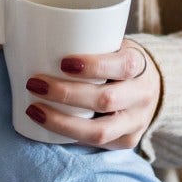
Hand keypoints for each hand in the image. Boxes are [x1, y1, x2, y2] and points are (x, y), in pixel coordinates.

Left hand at [23, 38, 160, 149]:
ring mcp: (137, 122)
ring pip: (99, 131)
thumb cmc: (118, 61)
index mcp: (140, 65)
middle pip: (106, 100)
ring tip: (34, 110)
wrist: (149, 86)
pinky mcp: (127, 141)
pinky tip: (48, 126)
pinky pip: (96, 144)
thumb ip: (88, 42)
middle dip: (66, 94)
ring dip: (61, 122)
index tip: (63, 62)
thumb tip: (31, 36)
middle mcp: (142, 96)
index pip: (122, 66)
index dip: (94, 66)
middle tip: (34, 84)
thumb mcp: (113, 45)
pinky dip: (68, 136)